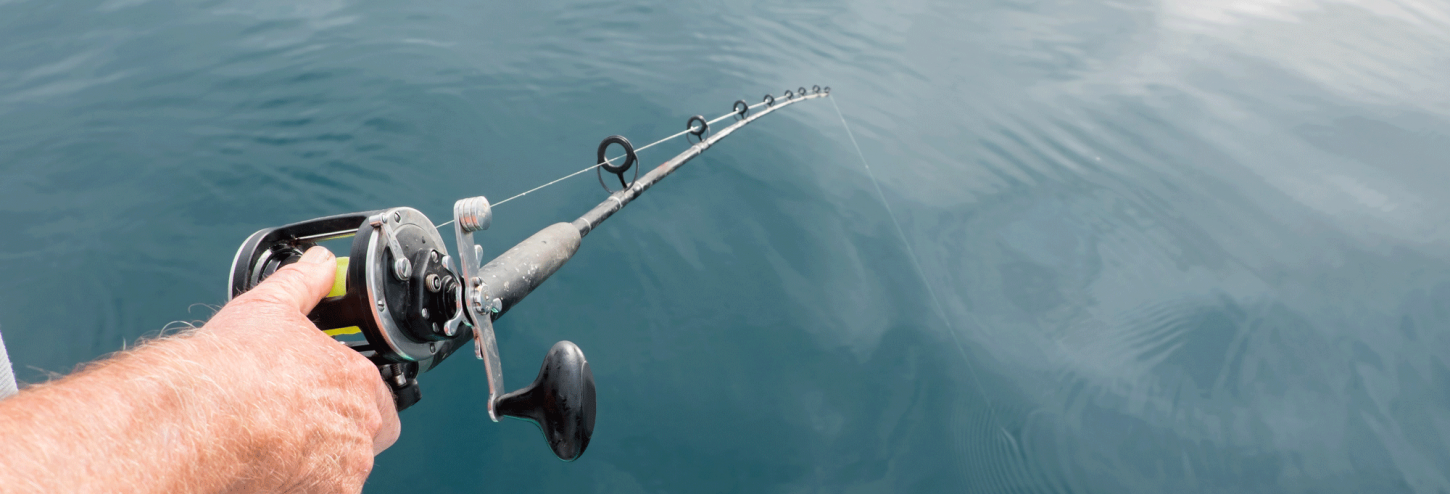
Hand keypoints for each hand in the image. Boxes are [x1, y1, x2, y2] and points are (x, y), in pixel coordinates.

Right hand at [200, 246, 400, 490]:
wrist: (196, 421)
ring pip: (346, 466)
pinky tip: (273, 466)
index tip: (322, 392)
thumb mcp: (270, 308)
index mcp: (359, 381)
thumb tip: (318, 263)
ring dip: (322, 457)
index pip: (377, 391)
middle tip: (300, 418)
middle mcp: (361, 427)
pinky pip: (326, 488)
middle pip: (366, 432)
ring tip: (279, 441)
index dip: (349, 391)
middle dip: (340, 426)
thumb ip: (303, 283)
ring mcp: (344, 467)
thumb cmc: (231, 370)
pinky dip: (304, 480)